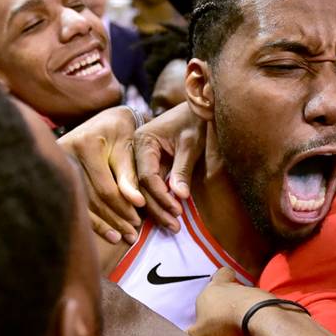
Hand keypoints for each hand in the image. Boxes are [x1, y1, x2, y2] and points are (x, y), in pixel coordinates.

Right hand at [58, 106, 144, 243]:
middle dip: (115, 218)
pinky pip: (74, 201)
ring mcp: (57, 164)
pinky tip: (108, 233)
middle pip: (92, 198)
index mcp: (87, 145)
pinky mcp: (56, 173)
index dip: (123, 206)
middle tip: (133, 233)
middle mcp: (67, 154)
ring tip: (123, 237)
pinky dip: (92, 220)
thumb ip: (131, 176)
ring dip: (105, 223)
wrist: (106, 120)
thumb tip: (137, 203)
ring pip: (82, 203)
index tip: (139, 220)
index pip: (106, 187)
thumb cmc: (123, 133)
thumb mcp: (129, 150)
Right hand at [134, 102, 204, 231]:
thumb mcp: (191, 144)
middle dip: (158, 208)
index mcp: (143, 141)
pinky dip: (159, 202)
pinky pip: (150, 188)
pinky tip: (168, 218)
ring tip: (174, 227)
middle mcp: (136, 151)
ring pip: (144, 191)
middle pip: (141, 187)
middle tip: (174, 226)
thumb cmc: (196, 122)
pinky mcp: (149, 166)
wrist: (198, 108)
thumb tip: (179, 196)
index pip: (146, 175)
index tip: (176, 210)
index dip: (161, 195)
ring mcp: (141, 159)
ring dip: (158, 210)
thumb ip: (183, 169)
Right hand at [187, 268, 274, 335]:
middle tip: (226, 314)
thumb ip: (192, 332)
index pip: (221, 273)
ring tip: (240, 327)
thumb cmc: (223, 323)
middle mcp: (233, 287)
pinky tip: (252, 330)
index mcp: (213, 288)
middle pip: (233, 287)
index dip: (220, 279)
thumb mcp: (199, 333)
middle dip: (230, 299)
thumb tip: (187, 335)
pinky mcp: (267, 304)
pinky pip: (259, 309)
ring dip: (244, 310)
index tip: (219, 287)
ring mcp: (253, 293)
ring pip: (246, 299)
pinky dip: (256, 317)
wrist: (257, 320)